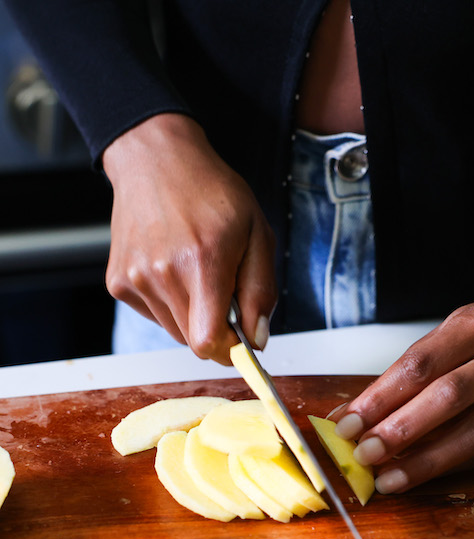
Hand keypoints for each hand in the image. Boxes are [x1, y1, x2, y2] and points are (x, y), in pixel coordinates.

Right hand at [103, 113, 276, 364]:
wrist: (156, 160)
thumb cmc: (212, 193)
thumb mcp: (257, 233)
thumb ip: (261, 291)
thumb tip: (257, 339)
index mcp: (202, 262)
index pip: (208, 342)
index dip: (228, 350)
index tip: (241, 340)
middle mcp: (162, 274)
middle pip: (193, 341)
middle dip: (215, 327)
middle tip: (223, 289)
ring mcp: (135, 279)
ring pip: (174, 330)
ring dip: (192, 314)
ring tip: (195, 270)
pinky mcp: (118, 282)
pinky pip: (154, 314)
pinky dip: (169, 302)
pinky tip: (172, 267)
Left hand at [331, 300, 473, 492]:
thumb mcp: (447, 336)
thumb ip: (403, 375)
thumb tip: (353, 417)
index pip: (419, 366)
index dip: (379, 399)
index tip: (348, 424)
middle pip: (446, 398)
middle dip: (399, 431)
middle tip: (363, 453)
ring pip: (471, 435)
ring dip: (422, 463)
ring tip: (386, 479)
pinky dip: (447, 466)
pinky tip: (419, 475)